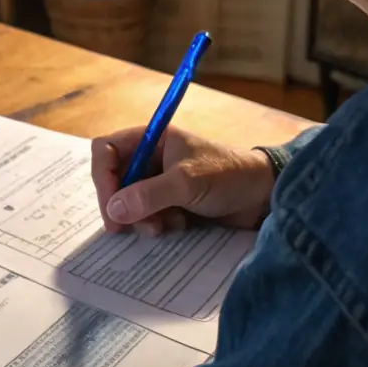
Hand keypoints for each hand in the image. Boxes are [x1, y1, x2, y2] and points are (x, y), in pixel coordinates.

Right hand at [91, 126, 275, 233]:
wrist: (264, 195)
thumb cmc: (228, 175)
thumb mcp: (187, 182)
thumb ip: (149, 194)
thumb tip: (114, 210)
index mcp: (151, 139)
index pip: (106, 150)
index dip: (103, 177)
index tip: (111, 205)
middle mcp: (151, 158)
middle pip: (114, 180)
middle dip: (121, 205)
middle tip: (125, 228)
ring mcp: (160, 181)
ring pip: (129, 202)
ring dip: (140, 218)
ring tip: (160, 228)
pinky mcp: (171, 202)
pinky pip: (147, 215)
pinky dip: (156, 224)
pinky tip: (177, 225)